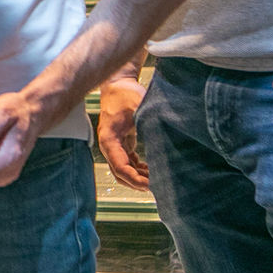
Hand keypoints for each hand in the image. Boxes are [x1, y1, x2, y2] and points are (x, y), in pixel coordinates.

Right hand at [97, 74, 150, 190]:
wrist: (118, 85)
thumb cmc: (126, 94)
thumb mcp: (140, 108)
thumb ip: (149, 124)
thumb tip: (164, 140)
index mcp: (109, 139)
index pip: (120, 168)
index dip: (136, 180)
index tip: (152, 185)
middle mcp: (108, 145)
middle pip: (120, 174)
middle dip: (137, 183)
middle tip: (157, 188)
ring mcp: (113, 145)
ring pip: (123, 170)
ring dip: (138, 177)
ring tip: (157, 180)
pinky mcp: (120, 143)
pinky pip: (126, 163)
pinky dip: (137, 169)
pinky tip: (150, 170)